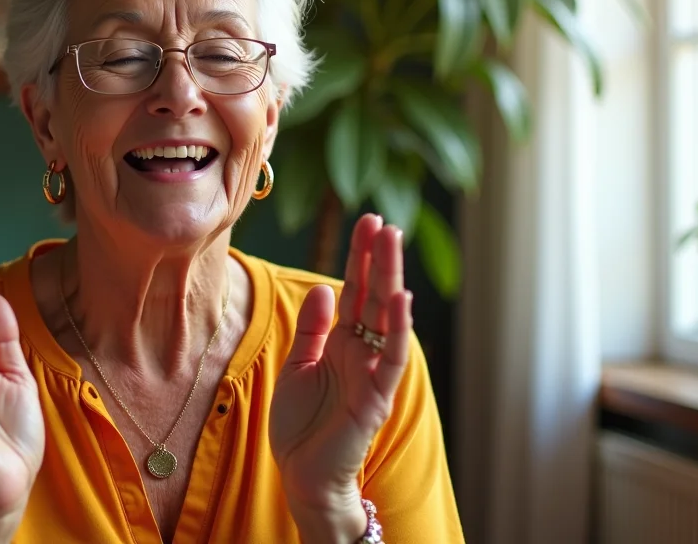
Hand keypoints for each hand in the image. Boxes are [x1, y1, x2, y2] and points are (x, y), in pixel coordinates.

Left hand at [268, 214, 412, 515]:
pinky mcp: (376, 398)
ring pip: (387, 319)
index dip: (360, 257)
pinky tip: (400, 299)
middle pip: (374, 296)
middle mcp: (363, 351)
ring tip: (393, 243)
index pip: (355, 290)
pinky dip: (397, 330)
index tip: (367, 222)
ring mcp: (372, 372)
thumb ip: (312, 328)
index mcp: (343, 342)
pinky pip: (391, 359)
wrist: (302, 475)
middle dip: (379, 258)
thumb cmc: (300, 425)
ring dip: (391, 279)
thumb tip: (323, 286)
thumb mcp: (297, 364)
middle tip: (383, 221)